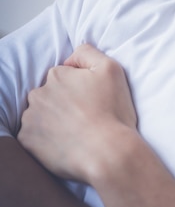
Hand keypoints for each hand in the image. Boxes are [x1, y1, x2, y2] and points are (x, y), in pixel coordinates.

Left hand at [18, 44, 137, 182]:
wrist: (108, 153)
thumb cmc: (113, 112)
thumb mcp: (112, 69)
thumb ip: (89, 53)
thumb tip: (72, 57)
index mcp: (57, 76)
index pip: (64, 77)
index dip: (81, 89)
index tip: (94, 102)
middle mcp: (38, 94)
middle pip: (50, 95)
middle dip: (64, 103)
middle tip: (87, 118)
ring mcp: (30, 118)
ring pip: (41, 115)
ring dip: (55, 121)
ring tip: (78, 133)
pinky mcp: (27, 142)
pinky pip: (35, 137)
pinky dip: (48, 140)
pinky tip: (68, 144)